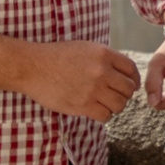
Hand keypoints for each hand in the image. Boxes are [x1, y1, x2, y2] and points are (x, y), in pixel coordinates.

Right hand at [20, 40, 140, 121]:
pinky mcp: (83, 104)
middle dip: (124, 94)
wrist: (31, 67)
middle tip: (116, 97)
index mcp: (103, 54)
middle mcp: (102, 71)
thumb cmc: (55, 57)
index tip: (130, 86)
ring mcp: (93, 88)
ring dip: (115, 107)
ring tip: (105, 105)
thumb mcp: (84, 48)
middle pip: (128, 89)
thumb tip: (122, 74)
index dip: (133, 80)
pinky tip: (95, 110)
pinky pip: (105, 115)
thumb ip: (104, 59)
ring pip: (119, 104)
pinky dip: (104, 115)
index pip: (131, 69)